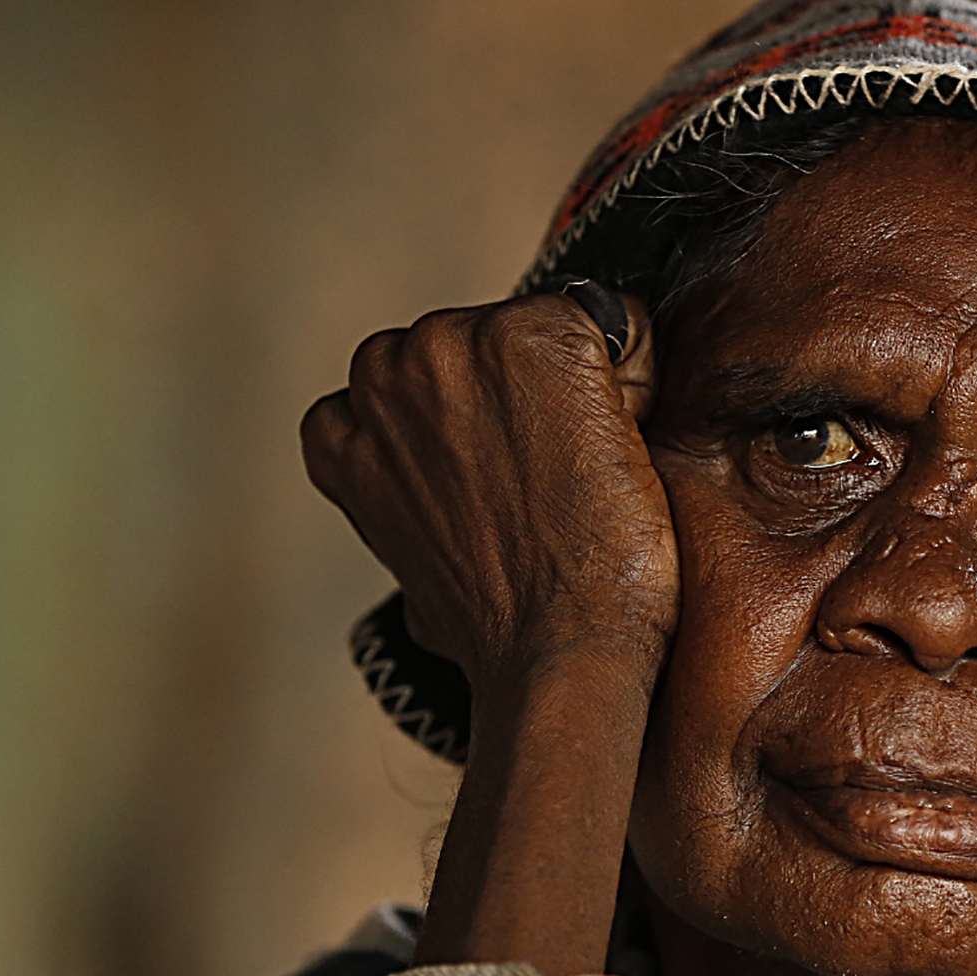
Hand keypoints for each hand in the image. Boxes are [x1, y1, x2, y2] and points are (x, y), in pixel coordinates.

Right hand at [300, 289, 678, 697]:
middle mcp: (385, 366)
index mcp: (339, 427)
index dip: (478, 434)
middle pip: (480, 346)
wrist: (558, 650)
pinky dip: (638, 376)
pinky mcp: (542, 337)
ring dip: (575, 385)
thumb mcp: (411, 559)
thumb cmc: (502, 628)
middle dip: (521, 399)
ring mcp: (459, 344)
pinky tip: (619, 452)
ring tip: (578, 476)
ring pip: (541, 331)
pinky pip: (617, 325)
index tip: (502, 495)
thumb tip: (452, 490)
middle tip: (546, 488)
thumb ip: (412, 490)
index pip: (423, 387)